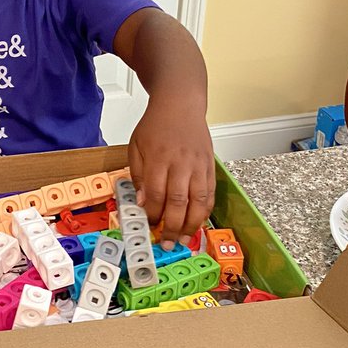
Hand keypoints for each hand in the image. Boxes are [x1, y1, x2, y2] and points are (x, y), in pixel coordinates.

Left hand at [127, 96, 214, 247]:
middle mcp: (181, 163)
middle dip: (172, 226)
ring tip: (183, 239)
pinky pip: (210, 193)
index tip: (149, 224)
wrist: (180, 104)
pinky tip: (198, 222)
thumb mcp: (136, 146)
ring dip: (191, 224)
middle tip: (166, 242)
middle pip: (178, 202)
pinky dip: (205, 211)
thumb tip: (142, 202)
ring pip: (199, 201)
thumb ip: (138, 175)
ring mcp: (198, 165)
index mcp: (159, 158)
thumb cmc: (156, 125)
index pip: (156, 194)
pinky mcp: (210, 166)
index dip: (153, 214)